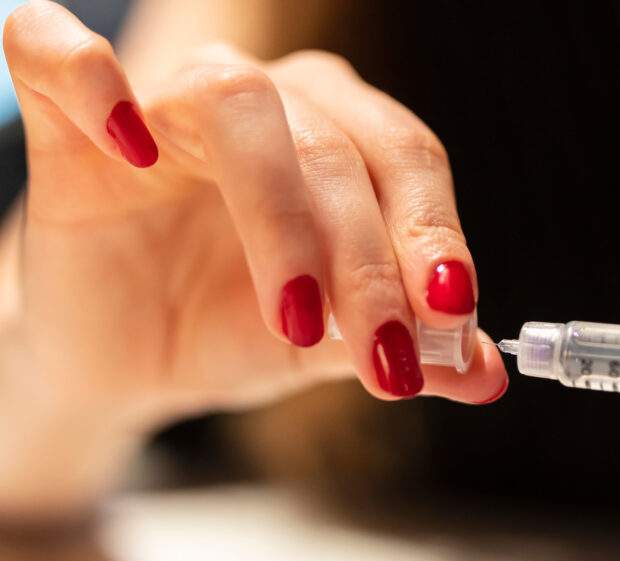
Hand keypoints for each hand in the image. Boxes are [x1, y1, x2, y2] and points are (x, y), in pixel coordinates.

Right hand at [0, 1, 506, 516]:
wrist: (126, 357)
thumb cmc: (232, 330)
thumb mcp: (330, 348)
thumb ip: (405, 348)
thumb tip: (487, 373)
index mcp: (343, 138)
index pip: (407, 161)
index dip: (437, 235)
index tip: (456, 319)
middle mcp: (271, 101)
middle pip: (338, 145)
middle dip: (369, 258)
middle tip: (385, 354)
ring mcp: (170, 100)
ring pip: (238, 103)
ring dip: (280, 216)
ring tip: (297, 321)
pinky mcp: (70, 121)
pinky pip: (59, 54)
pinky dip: (91, 81)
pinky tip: (130, 146)